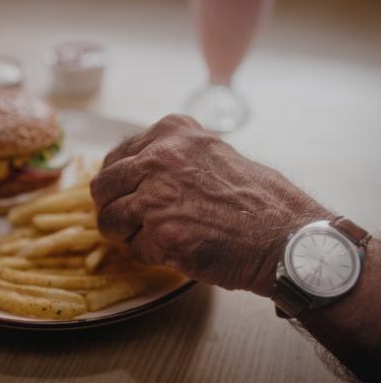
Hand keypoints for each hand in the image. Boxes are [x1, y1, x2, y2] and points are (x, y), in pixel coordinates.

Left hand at [90, 115, 331, 295]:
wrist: (284, 235)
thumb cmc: (253, 197)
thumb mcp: (208, 151)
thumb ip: (167, 155)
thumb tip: (126, 169)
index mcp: (170, 133)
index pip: (115, 158)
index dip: (116, 182)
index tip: (122, 194)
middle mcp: (158, 160)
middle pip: (103, 187)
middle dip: (111, 207)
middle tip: (126, 221)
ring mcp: (156, 198)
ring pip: (110, 220)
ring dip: (126, 234)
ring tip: (154, 237)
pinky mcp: (161, 236)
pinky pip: (133, 249)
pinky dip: (149, 255)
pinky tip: (176, 249)